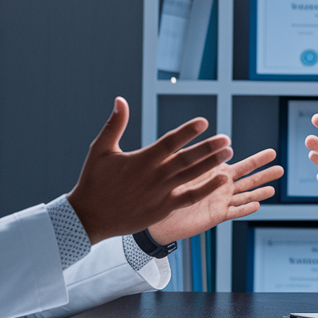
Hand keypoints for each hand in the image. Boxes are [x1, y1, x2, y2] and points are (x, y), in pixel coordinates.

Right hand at [67, 97, 232, 243]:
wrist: (89, 218)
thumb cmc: (93, 181)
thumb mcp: (100, 149)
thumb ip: (114, 124)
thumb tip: (120, 99)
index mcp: (141, 160)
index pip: (169, 142)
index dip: (187, 132)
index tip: (204, 122)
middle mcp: (154, 176)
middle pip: (187, 159)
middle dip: (208, 148)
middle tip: (226, 139)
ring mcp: (160, 193)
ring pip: (192, 177)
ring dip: (211, 164)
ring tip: (228, 153)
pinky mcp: (163, 209)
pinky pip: (190, 197)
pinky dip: (206, 189)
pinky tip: (221, 180)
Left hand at [147, 149, 283, 242]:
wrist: (158, 213)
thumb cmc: (167, 187)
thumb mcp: (181, 166)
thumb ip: (195, 155)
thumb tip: (202, 138)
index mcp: (216, 173)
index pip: (242, 165)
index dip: (258, 160)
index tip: (272, 152)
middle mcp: (222, 186)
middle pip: (249, 178)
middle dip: (265, 172)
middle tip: (281, 166)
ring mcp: (220, 201)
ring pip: (245, 195)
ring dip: (259, 191)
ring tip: (275, 187)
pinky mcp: (215, 215)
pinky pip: (233, 211)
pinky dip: (244, 208)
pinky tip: (257, 204)